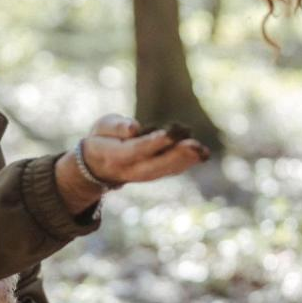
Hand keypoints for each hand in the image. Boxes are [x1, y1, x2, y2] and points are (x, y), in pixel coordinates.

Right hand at [55, 114, 209, 213]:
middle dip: (176, 155)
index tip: (167, 134)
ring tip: (202, 151)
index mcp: (116, 156)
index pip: (136, 150)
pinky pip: (171, 170)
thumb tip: (134, 128)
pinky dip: (186, 163)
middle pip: (155, 165)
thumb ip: (116, 127)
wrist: (99, 163)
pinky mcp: (154, 174)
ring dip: (186, 161)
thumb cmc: (102, 138)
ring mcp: (143, 175)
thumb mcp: (102, 127)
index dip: (152, 143)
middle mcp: (131, 170)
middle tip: (195, 146)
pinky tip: (201, 154)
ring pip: (166, 170)